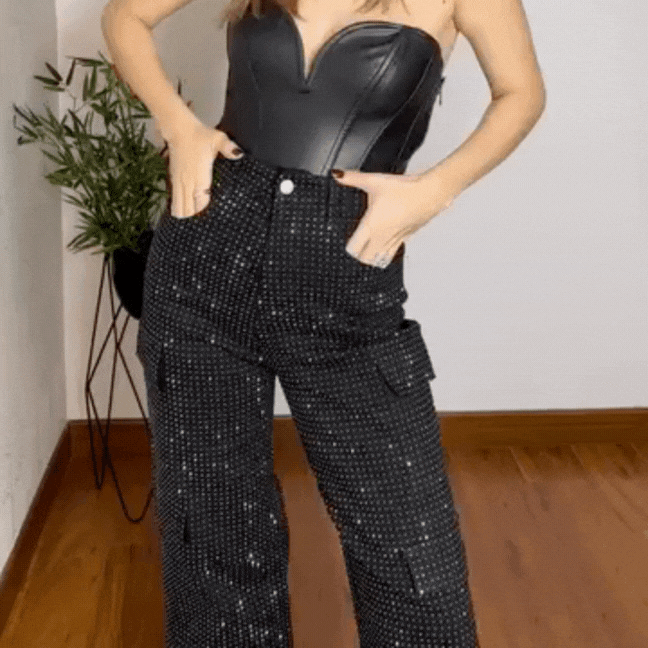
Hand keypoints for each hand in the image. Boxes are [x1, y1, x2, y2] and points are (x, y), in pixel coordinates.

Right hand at [164, 122, 244, 218]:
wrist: (179, 128)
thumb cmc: (199, 135)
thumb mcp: (217, 139)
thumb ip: (228, 148)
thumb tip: (240, 154)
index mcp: (199, 177)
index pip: (200, 204)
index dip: (204, 214)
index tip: (210, 219)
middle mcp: (188, 182)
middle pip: (188, 210)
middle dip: (194, 219)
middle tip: (202, 224)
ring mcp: (179, 182)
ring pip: (179, 207)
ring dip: (185, 215)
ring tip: (192, 223)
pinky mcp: (173, 180)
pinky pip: (174, 200)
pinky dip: (178, 208)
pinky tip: (182, 214)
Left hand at [330, 168, 453, 266]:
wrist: (430, 193)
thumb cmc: (404, 189)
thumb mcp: (374, 181)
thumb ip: (353, 179)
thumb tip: (337, 174)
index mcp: (372, 225)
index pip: (354, 249)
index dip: (347, 248)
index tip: (346, 242)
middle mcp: (382, 236)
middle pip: (364, 259)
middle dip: (358, 256)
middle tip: (356, 246)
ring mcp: (394, 240)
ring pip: (378, 260)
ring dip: (371, 256)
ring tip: (368, 248)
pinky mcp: (404, 239)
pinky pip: (391, 253)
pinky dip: (385, 253)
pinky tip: (383, 244)